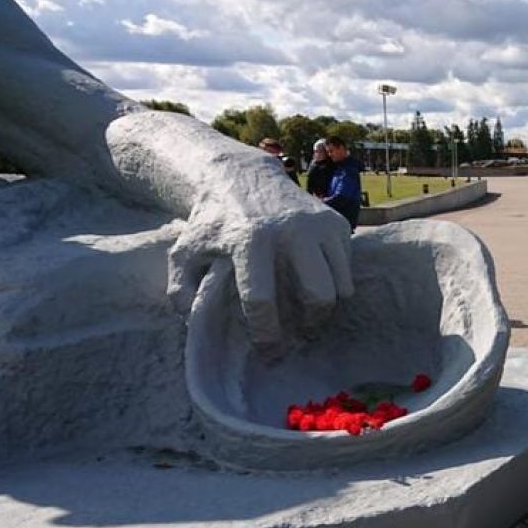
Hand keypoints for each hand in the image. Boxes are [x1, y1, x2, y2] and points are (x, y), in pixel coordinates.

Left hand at [168, 201, 354, 350]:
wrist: (242, 175)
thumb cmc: (212, 221)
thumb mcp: (184, 252)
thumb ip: (181, 289)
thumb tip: (196, 322)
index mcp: (251, 241)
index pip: (263, 302)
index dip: (266, 335)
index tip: (267, 351)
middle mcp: (292, 231)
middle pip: (318, 296)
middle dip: (310, 326)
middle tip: (299, 337)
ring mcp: (318, 224)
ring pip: (340, 285)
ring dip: (326, 307)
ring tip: (309, 315)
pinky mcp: (336, 221)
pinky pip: (346, 266)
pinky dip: (335, 282)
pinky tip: (314, 283)